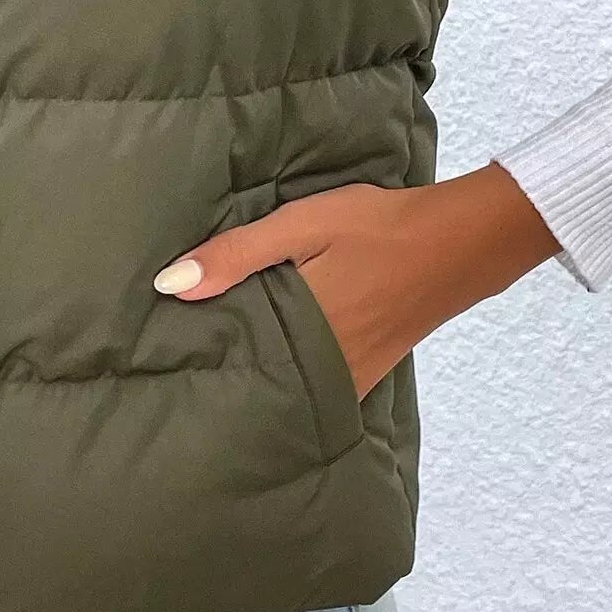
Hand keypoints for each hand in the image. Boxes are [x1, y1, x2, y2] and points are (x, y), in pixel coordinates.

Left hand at [152, 162, 562, 399]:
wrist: (459, 243)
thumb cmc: (376, 227)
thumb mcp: (302, 225)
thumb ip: (236, 255)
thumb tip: (168, 286)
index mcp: (301, 329)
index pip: (229, 357)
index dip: (190, 360)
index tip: (151, 359)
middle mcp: (324, 366)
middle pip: (254, 380)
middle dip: (216, 376)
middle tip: (167, 370)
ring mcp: (350, 375)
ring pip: (285, 385)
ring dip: (254, 376)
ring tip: (206, 367)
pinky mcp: (367, 371)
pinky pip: (316, 384)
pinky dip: (290, 375)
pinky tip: (268, 360)